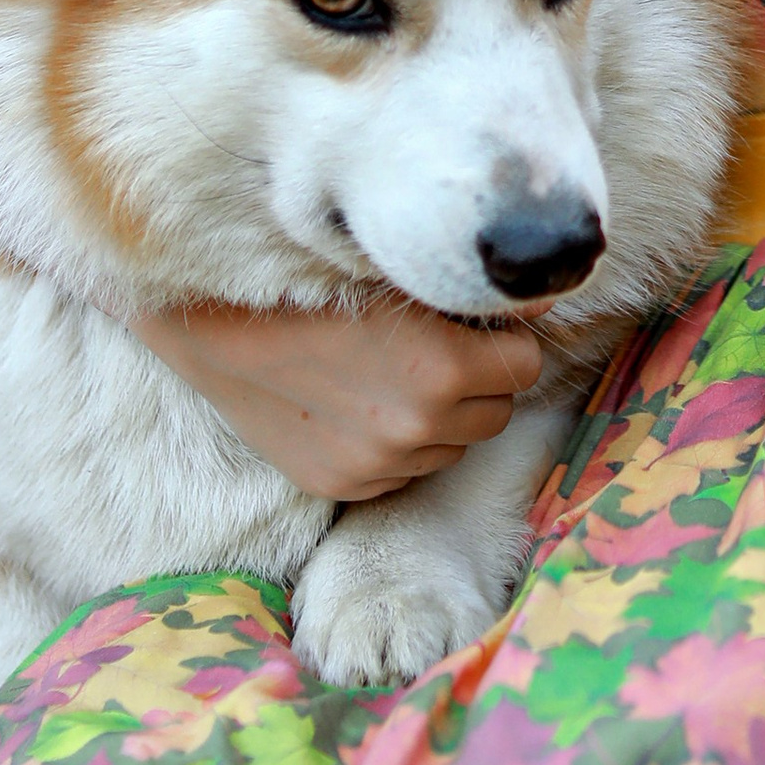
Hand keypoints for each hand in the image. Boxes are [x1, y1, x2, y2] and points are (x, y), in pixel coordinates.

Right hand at [130, 298, 542, 502]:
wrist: (217, 327)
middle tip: (437, 349)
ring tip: (394, 377)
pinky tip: (362, 408)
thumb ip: (475, 298)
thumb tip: (546, 299)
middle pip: (497, 412)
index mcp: (445, 369)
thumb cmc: (313, 284)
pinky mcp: (346, 486)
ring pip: (454, 447)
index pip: (526, 365)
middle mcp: (420, 427)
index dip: (505, 342)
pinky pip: (405, 472)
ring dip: (442, 419)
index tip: (477, 328)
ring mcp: (381, 465)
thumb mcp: (401, 279)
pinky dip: (398, 446)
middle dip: (480, 383)